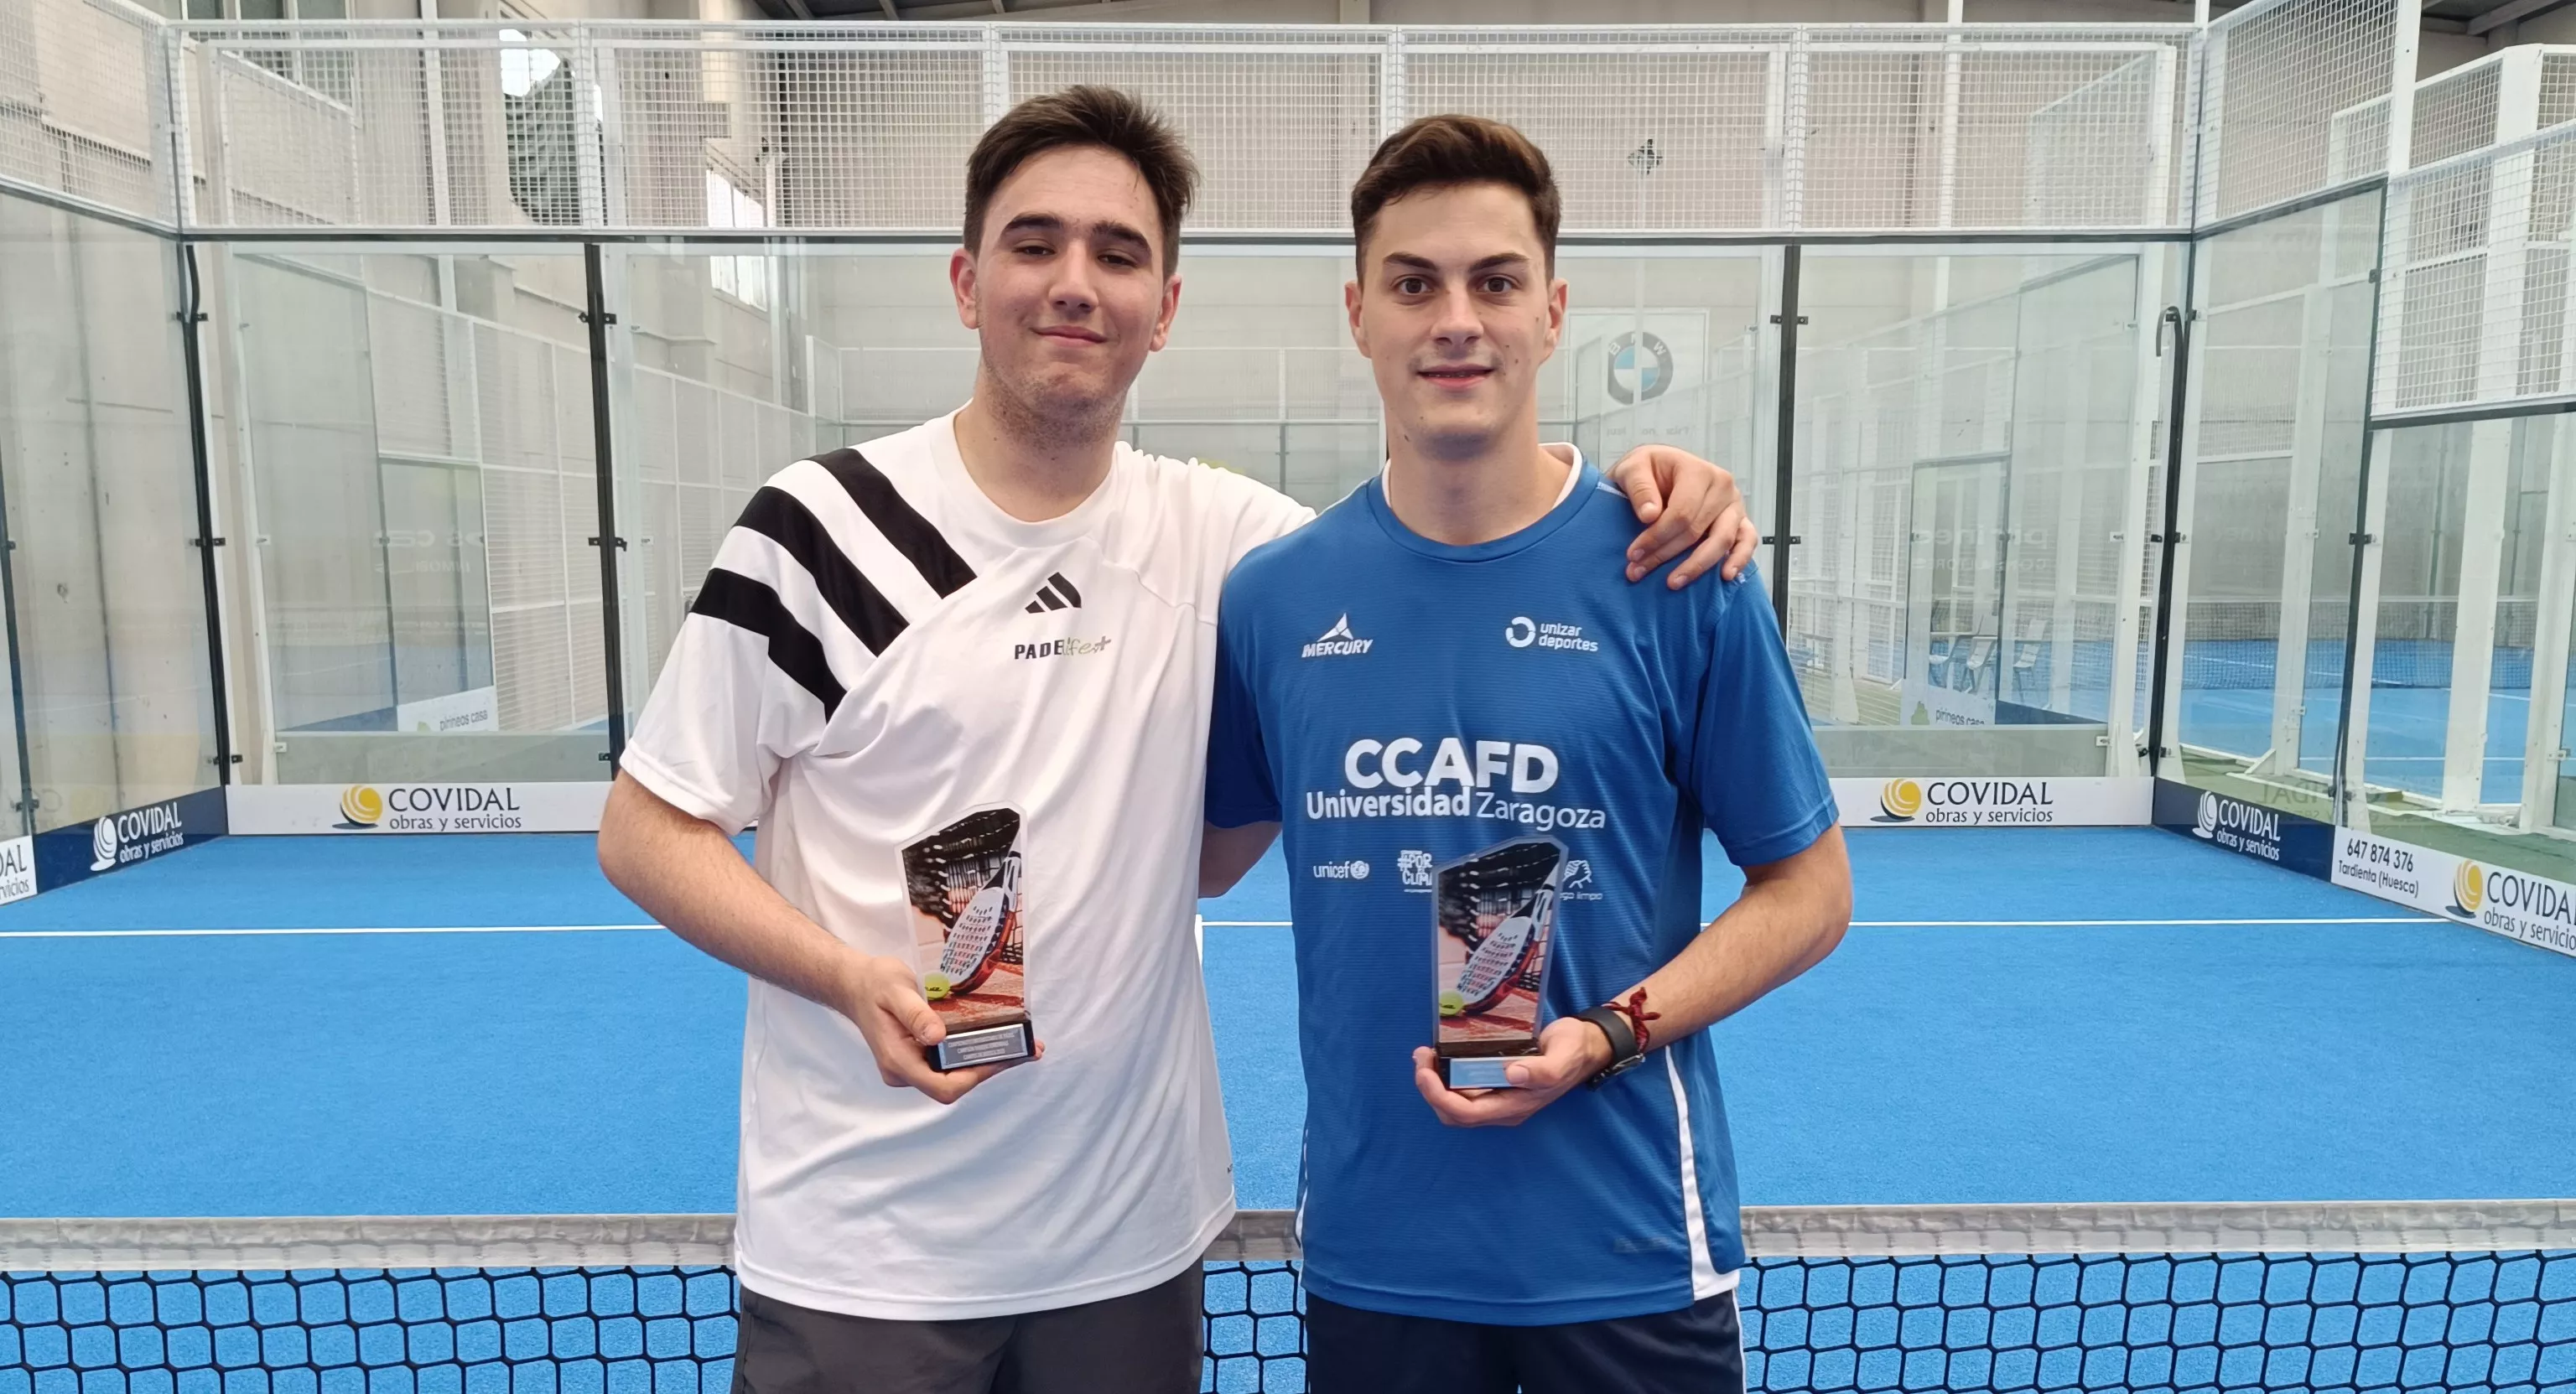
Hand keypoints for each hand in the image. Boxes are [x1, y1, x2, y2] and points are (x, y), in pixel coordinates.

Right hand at [838, 952, 1040, 1104]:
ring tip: (1021, 1045)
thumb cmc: (874, 983)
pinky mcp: (918, 1057)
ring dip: (987, 1062)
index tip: (1002, 1057)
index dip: (975, 1077)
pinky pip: (949, 1064)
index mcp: (897, 1060)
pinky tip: (996, 1039)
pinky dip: (974, 1054)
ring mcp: (911, 1067)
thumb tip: (937, 1037)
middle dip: (991, 1068)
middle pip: (953, 1084)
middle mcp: (904, 1071)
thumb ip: (915, 1013)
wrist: (855, 984)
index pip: (943, 1086)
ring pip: (954, 1076)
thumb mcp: (894, 990)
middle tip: (1027, 1049)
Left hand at [1410, 1016, 1615, 1127]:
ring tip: (1425, 1055)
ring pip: (1454, 1104)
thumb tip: (1513, 1074)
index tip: (1425, 1070)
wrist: (1585, 1047)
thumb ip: (1544, 1069)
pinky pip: (1462, 1089)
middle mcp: (1503, 1107)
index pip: (1467, 1113)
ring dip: (1434, 1084)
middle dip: (1429, 1089)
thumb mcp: (1564, 1055)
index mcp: (1515, 1106)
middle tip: (1421, 1056)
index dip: (1439, 1096)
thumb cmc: (1574, 1050)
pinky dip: (1445, 1076)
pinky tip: (1441, 1055)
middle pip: (1454, 1114)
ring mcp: (1499, 1097)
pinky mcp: (1496, 1084)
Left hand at [1605, 444, 1760, 587]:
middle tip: (1637, 571)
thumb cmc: (1648, 470)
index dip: (1656, 536)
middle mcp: (1722, 486)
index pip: (1681, 512)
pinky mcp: (1740, 520)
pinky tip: (1726, 576)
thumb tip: (1649, 515)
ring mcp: (1734, 504)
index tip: (1633, 554)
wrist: (1661, 471)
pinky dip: (1739, 559)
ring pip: (1721, 540)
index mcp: (1698, 471)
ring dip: (1695, 566)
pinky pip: (1747, 541)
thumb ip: (1639, 487)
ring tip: (1673, 583)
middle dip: (1665, 554)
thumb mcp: (1632, 469)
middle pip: (1696, 530)